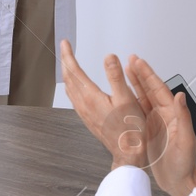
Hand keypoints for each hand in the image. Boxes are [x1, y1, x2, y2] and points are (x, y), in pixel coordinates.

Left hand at [60, 41, 147, 168]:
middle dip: (65, 61)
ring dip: (68, 73)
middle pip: (68, 78)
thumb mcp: (126, 99)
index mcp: (91, 97)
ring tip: (69, 63)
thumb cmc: (130, 129)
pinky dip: (72, 85)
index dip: (68, 55)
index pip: (74, 71)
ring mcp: (84, 112)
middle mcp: (84, 104)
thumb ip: (116, 76)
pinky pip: (74, 98)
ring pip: (69, 88)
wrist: (127, 151)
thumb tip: (109, 57)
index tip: (65, 43)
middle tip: (65, 48)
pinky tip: (77, 86)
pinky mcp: (88, 118)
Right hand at [126, 56, 195, 195]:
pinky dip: (130, 101)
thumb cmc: (185, 165)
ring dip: (134, 84)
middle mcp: (163, 116)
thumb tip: (180, 96)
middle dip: (139, 74)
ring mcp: (155, 123)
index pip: (159, 90)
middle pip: (149, 90)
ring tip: (125, 71)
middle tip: (130, 60)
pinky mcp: (147, 132)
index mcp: (173, 115)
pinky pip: (137, 112)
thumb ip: (183, 117)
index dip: (148, 75)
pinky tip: (123, 95)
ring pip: (142, 98)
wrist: (179, 182)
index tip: (138, 62)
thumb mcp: (186, 140)